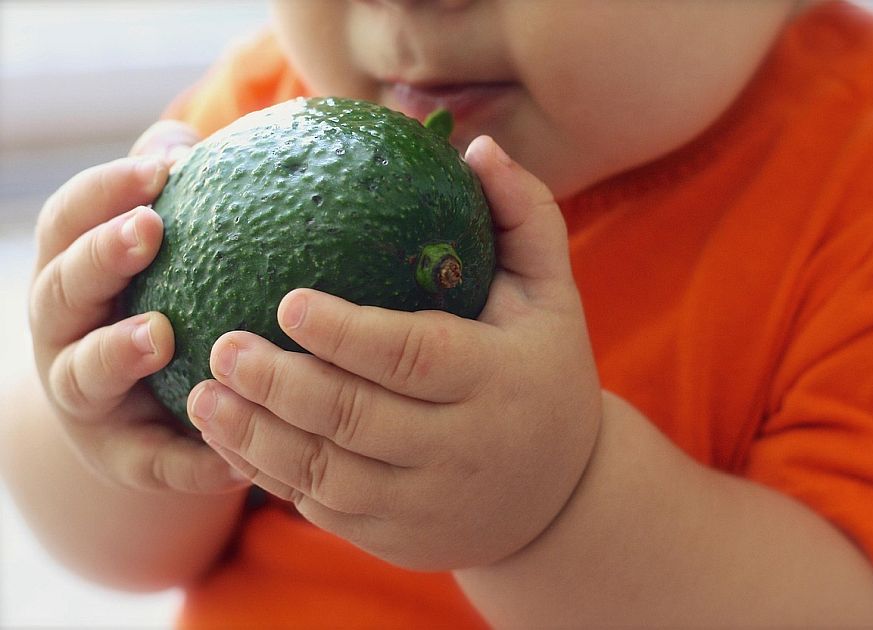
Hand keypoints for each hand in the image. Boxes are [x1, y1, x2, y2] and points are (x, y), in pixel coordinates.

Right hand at [29, 121, 245, 493]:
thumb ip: (173, 197)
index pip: (69, 222)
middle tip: (149, 228)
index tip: (158, 168)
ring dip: (115, 351)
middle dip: (98, 257)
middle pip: (61, 290)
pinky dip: (188, 458)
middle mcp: (63, 334)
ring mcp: (85, 400)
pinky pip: (152, 461)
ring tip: (160, 335)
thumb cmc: (157, 305)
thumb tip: (197, 142)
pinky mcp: (122, 458)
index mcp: (72, 274)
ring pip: (84, 374)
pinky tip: (234, 451)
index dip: (103, 191)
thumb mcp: (157, 254)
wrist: (136, 416)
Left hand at [187, 136, 601, 568]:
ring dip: (256, 438)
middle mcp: (462, 448)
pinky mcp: (396, 537)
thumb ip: (523, 216)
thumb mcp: (551, 295)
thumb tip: (475, 147)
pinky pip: (323, 509)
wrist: (559, 497)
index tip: (287, 302)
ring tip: (203, 398)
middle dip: (281, 385)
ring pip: (326, 475)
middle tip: (221, 345)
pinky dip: (272, 477)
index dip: (348, 333)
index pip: (415, 356)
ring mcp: (426, 502)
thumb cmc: (545, 373)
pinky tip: (231, 442)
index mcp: (496, 379)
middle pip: (357, 419)